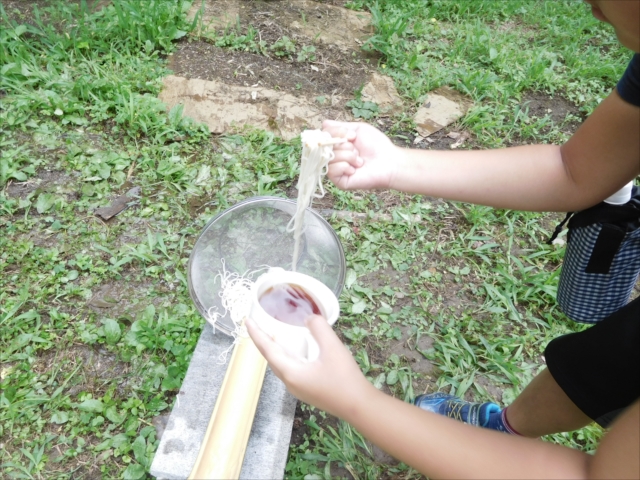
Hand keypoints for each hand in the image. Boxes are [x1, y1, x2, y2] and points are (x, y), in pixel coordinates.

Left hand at [246, 315, 373, 417]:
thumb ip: (318, 328)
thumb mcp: (332, 348)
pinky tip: (299, 350)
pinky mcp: (308, 391)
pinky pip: (292, 370)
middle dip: (265, 341)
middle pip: (272, 358)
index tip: (246, 321)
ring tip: (277, 335)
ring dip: (278, 349)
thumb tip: (309, 319)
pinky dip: (290, 356)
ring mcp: (299, 389)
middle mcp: (290, 382)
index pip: (267, 350)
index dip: (256, 334)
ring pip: (282, 365)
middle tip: (261, 324)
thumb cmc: (344, 378)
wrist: (359, 407)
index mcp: (290, 372)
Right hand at [322, 120, 401, 190]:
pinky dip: (345, 166)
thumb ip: (339, 126)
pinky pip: (332, 170)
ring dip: (348, 156)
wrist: (388, 161)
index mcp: (337, 145)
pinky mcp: (339, 181)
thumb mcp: (357, 129)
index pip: (324, 136)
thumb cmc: (376, 145)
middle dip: (344, 145)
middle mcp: (334, 157)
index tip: (351, 135)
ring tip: (359, 160)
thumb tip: (324, 124)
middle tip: (357, 150)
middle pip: (325, 146)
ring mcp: (336, 170)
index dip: (336, 133)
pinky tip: (355, 169)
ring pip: (330, 157)